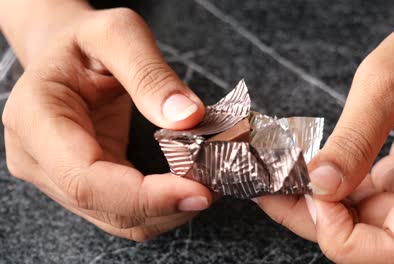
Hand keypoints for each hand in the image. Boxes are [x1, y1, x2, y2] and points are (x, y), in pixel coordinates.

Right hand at [2, 7, 211, 240]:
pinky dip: (160, 205)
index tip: (198, 189)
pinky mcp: (82, 184)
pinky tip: (186, 186)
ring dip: (168, 210)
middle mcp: (38, 159)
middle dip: (166, 205)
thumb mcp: (117, 34)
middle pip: (106, 209)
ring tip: (206, 183)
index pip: (86, 180)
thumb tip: (187, 118)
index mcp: (35, 119)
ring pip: (118, 219)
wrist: (66, 56)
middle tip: (214, 184)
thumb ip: (150, 73)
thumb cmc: (84, 42)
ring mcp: (57, 178)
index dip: (144, 196)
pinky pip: (124, 211)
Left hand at [255, 1, 393, 261]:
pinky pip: (368, 202)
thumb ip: (354, 138)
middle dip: (316, 220)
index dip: (343, 239)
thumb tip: (321, 186)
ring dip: (319, 208)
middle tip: (274, 186)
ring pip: (366, 225)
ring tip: (281, 179)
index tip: (311, 197)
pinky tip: (307, 174)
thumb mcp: (388, 81)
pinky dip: (334, 193)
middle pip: (373, 241)